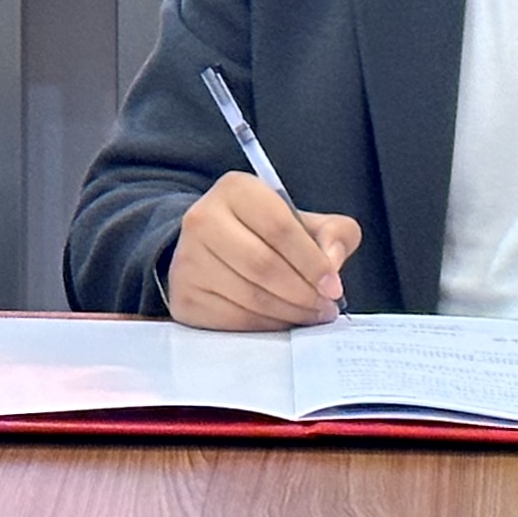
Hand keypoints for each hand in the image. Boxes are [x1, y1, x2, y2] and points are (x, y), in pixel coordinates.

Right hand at [165, 171, 364, 329]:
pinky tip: (282, 322)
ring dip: (288, 313)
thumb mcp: (301, 220)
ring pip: (249, 296)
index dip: (312, 261)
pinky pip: (233, 320)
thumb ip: (333, 232)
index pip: (279, 226)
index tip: (334, 287)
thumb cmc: (264, 234)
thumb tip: (332, 262)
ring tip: (309, 315)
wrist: (211, 248)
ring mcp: (188, 259)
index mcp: (235, 190)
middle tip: (325, 308)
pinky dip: (266, 327)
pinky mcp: (184, 296)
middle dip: (302, 293)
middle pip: (263, 265)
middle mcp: (203, 219)